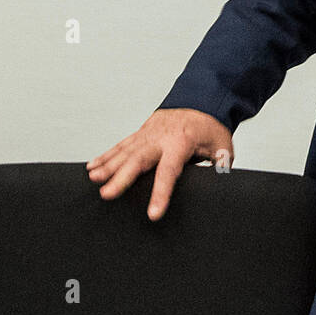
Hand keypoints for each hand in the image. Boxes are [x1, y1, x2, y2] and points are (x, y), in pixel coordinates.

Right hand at [87, 108, 233, 220]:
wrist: (201, 100)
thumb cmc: (211, 128)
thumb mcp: (222, 146)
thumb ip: (220, 165)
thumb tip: (220, 182)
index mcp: (182, 143)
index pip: (169, 171)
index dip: (161, 193)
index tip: (153, 214)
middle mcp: (161, 138)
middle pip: (138, 159)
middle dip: (121, 177)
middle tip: (107, 194)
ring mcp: (148, 134)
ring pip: (125, 151)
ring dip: (108, 165)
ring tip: (93, 179)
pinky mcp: (141, 133)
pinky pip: (121, 145)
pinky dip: (106, 155)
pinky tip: (92, 167)